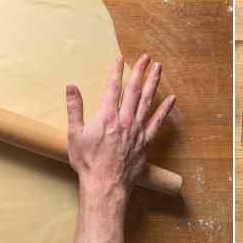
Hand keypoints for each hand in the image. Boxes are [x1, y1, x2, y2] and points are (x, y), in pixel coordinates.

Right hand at [65, 55, 176, 199]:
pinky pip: (158, 122)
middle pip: (134, 90)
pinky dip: (165, 109)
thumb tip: (71, 87)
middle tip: (146, 57)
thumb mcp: (74, 135)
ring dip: (153, 82)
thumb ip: (74, 109)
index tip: (120, 58)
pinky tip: (172, 98)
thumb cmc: (88, 163)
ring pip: (147, 101)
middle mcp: (125, 119)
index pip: (112, 88)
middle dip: (139, 71)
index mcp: (107, 116)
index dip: (116, 71)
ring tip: (158, 68)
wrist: (105, 185)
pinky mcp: (145, 142)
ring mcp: (137, 130)